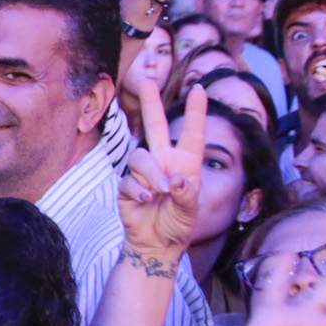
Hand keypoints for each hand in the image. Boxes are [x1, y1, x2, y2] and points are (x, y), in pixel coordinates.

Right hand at [117, 85, 206, 263]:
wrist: (156, 245)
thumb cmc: (178, 225)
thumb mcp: (190, 212)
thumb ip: (187, 195)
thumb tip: (176, 179)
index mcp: (186, 164)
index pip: (192, 134)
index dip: (195, 112)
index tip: (199, 89)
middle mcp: (164, 162)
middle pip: (155, 126)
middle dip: (150, 103)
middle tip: (147, 80)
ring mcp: (143, 173)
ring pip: (140, 156)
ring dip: (150, 173)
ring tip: (158, 192)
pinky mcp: (126, 186)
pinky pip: (127, 178)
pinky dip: (136, 189)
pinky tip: (145, 200)